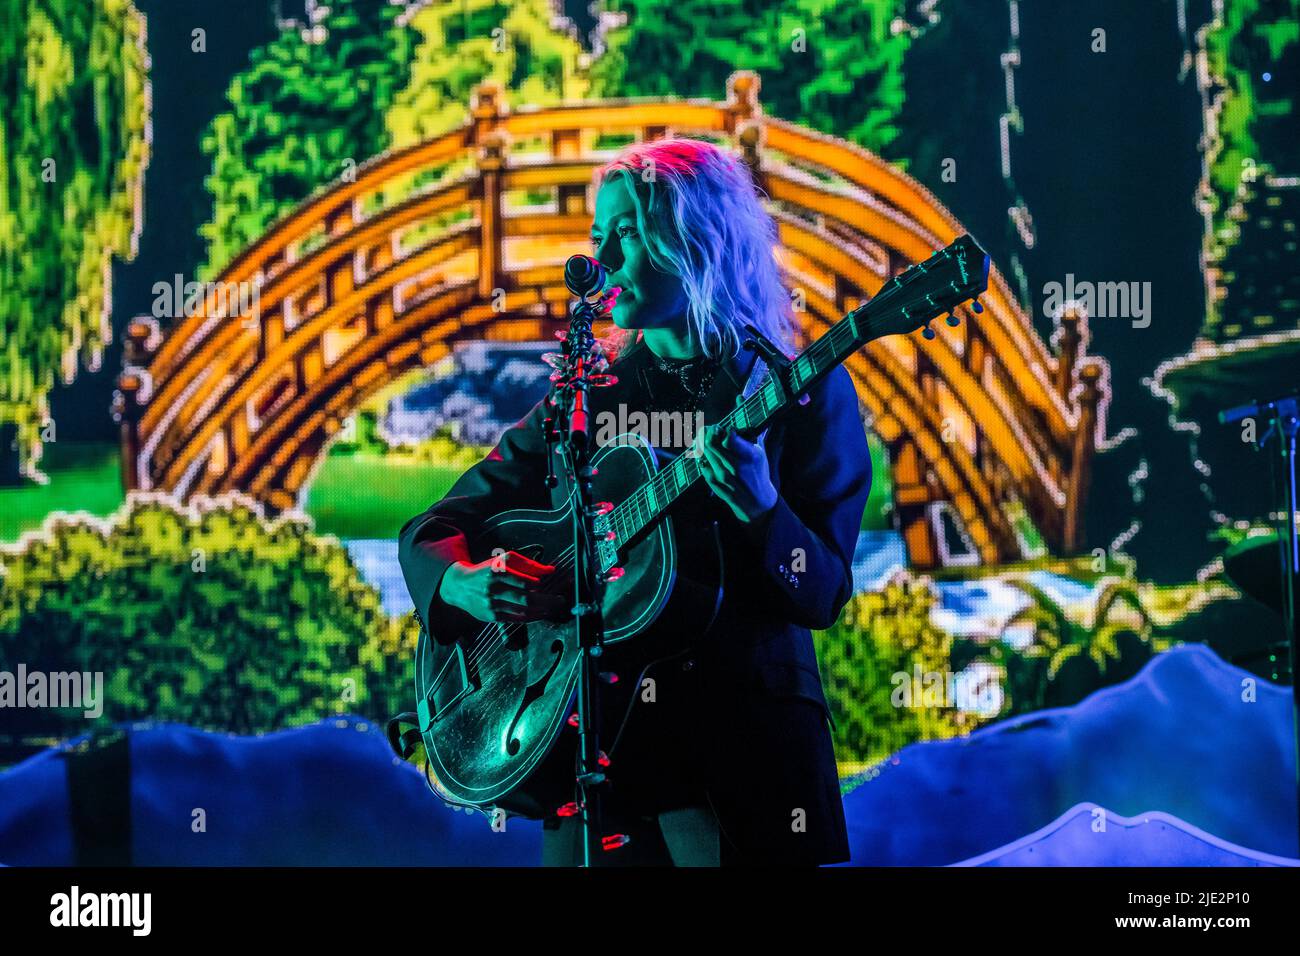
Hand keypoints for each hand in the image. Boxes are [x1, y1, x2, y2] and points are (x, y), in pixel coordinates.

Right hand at [438, 552, 568, 624]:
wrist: (459, 586)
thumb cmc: (487, 571)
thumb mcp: (503, 561)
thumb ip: (527, 564)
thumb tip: (550, 570)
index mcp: (497, 572)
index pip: (523, 581)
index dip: (538, 584)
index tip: (546, 584)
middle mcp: (493, 589)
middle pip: (525, 598)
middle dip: (547, 600)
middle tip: (560, 600)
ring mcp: (491, 605)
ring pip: (522, 611)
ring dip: (541, 611)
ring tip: (552, 607)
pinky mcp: (491, 617)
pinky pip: (516, 620)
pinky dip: (531, 618)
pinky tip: (540, 613)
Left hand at [692, 399, 777, 524]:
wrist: (757, 501)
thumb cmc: (759, 470)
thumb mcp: (758, 446)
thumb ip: (748, 422)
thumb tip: (739, 396)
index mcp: (749, 455)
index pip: (728, 436)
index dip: (722, 428)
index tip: (724, 428)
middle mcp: (735, 466)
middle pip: (710, 442)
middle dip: (707, 431)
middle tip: (710, 429)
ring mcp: (722, 475)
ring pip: (703, 452)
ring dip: (701, 441)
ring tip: (705, 438)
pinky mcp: (713, 483)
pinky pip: (701, 463)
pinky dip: (700, 455)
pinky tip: (704, 453)